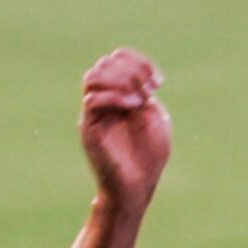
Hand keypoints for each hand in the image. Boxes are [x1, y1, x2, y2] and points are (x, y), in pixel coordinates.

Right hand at [78, 48, 170, 206]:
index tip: (159, 82)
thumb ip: (145, 94)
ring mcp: (94, 114)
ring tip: (139, 98)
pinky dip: (115, 96)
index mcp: (119, 96)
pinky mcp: (89, 129)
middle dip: (132, 70)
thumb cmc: (148, 158)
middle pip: (104, 64)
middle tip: (150, 90)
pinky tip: (134, 107)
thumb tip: (137, 80)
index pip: (117, 60)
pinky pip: (92, 100)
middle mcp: (104, 102)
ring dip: (121, 80)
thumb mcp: (155, 118)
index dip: (138, 62)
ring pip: (92, 77)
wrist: (137, 187)